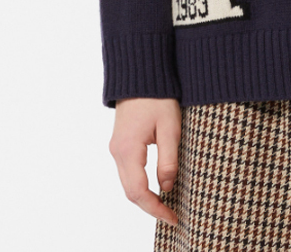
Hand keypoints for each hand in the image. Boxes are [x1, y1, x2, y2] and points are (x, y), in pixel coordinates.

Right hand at [109, 97, 180, 226]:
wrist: (141, 73)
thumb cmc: (158, 96)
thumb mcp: (170, 127)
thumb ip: (168, 159)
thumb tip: (167, 187)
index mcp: (128, 150)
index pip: (139, 192)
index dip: (156, 208)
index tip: (173, 217)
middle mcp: (117, 152)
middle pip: (130, 192)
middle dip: (150, 206)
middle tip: (172, 214)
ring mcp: (117, 148)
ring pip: (128, 183)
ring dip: (145, 196)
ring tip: (167, 204)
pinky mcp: (121, 143)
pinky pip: (128, 172)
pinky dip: (140, 184)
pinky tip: (156, 185)